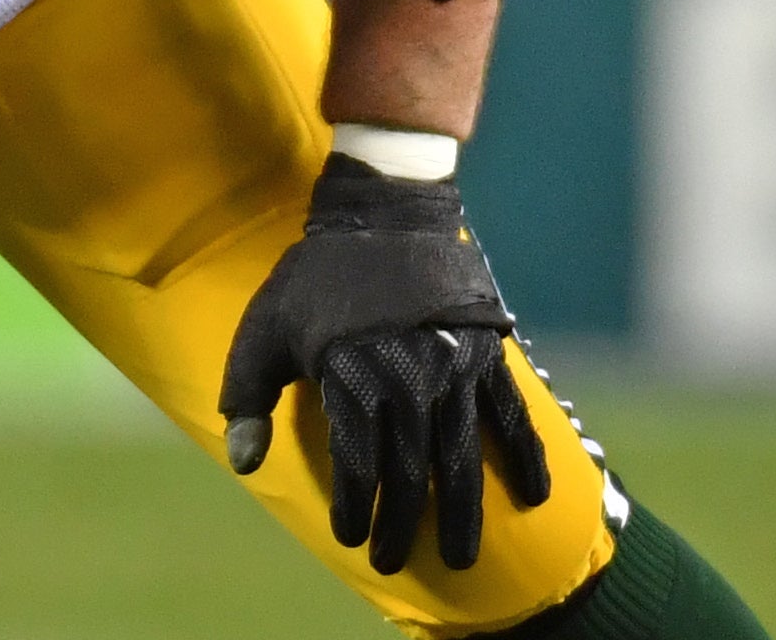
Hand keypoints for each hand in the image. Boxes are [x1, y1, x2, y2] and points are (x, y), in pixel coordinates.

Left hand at [217, 154, 549, 572]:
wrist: (384, 212)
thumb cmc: (315, 274)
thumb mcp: (265, 327)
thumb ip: (250, 396)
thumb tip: (244, 463)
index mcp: (353, 375)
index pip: (356, 462)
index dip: (354, 507)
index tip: (351, 538)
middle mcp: (408, 378)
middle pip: (410, 471)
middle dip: (402, 524)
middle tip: (395, 562)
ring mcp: (454, 368)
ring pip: (462, 456)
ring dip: (462, 512)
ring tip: (462, 557)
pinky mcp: (487, 353)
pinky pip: (512, 417)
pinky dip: (526, 459)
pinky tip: (531, 500)